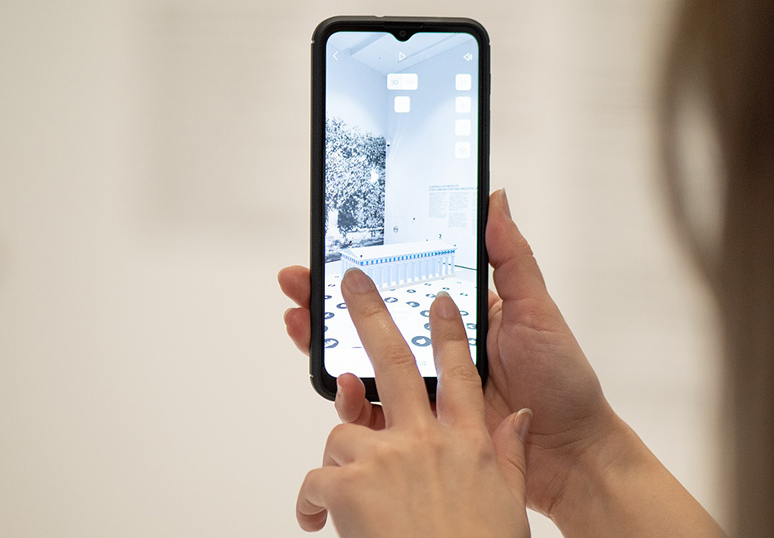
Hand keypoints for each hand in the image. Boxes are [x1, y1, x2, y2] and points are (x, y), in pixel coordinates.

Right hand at [279, 189, 619, 516]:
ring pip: (361, 362)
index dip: (366, 270)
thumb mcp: (536, 311)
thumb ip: (510, 258)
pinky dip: (347, 395)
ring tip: (301, 320)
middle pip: (369, 322)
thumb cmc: (561, 380)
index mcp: (456, 318)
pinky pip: (373, 411)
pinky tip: (340, 377)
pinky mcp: (417, 428)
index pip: (401, 285)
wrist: (571, 453)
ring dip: (324, 341)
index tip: (333, 250)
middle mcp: (433, 350)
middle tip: (297, 280)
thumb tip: (493, 199)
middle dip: (327, 300)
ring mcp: (423, 389)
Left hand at [296, 268, 530, 536]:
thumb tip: (515, 418)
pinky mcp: (349, 485)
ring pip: (343, 431)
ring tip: (347, 496)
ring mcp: (387, 458)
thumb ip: (507, 452)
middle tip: (352, 280)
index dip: (450, 332)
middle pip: (394, 360)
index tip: (440, 300)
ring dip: (340, 459)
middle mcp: (428, 440)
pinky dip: (311, 501)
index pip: (459, 372)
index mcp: (467, 442)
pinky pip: (315, 479)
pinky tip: (318, 521)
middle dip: (370, 313)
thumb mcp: (505, 499)